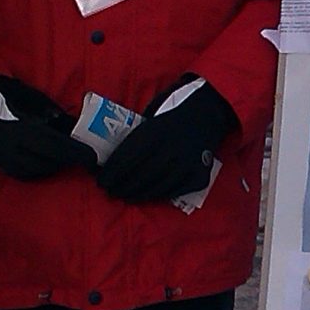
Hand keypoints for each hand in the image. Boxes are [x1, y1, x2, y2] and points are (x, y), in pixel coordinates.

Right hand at [0, 77, 96, 180]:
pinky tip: (51, 162)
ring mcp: (3, 159)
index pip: (56, 147)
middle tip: (85, 157)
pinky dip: (41, 170)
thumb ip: (56, 119)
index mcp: (21, 130)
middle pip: (48, 162)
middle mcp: (11, 148)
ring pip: (37, 171)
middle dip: (69, 160)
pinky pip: (25, 174)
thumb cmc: (12, 97)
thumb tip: (79, 131)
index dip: (76, 153)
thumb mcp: (38, 102)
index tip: (93, 157)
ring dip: (56, 166)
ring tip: (69, 159)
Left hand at [98, 76, 235, 202]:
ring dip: (138, 194)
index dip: (112, 172)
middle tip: (110, 191)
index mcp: (157, 130)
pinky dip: (158, 195)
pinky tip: (148, 196)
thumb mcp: (153, 117)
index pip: (129, 156)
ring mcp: (188, 162)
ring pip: (158, 185)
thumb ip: (137, 136)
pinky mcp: (199, 175)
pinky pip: (175, 190)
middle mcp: (173, 147)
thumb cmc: (172, 114)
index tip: (101, 181)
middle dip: (122, 185)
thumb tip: (111, 158)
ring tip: (126, 196)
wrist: (209, 113)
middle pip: (142, 174)